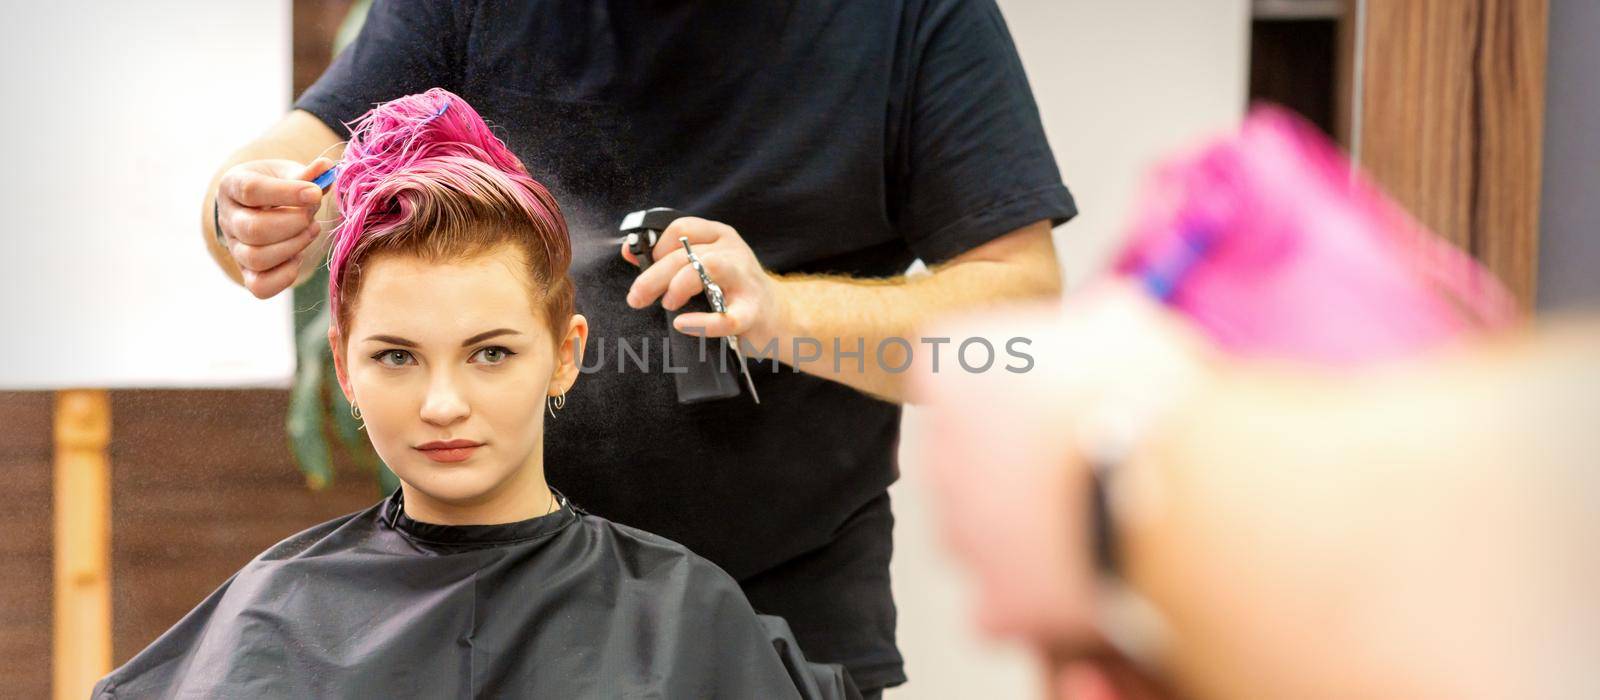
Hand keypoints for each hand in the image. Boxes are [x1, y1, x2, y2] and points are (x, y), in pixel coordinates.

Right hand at [216, 157, 333, 298]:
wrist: (262, 205)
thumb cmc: (278, 185)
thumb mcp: (289, 172)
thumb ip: (307, 174)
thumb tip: (326, 167)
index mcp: (232, 185)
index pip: (251, 190)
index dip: (287, 193)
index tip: (315, 193)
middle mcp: (228, 218)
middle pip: (254, 230)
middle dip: (294, 224)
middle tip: (311, 215)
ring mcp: (235, 248)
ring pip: (256, 258)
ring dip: (294, 246)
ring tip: (311, 230)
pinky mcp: (247, 272)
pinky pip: (260, 287)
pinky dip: (286, 275)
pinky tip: (298, 255)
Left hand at [621, 217, 786, 346]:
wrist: (781, 316)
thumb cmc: (736, 291)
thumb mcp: (705, 265)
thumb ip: (669, 259)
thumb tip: (629, 254)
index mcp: (719, 236)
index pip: (680, 228)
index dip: (655, 247)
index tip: (644, 267)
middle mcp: (732, 251)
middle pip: (685, 252)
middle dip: (653, 276)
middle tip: (636, 297)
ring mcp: (745, 279)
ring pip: (706, 268)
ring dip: (678, 286)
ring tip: (668, 304)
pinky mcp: (752, 311)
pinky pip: (725, 317)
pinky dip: (700, 323)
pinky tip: (683, 325)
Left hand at [909, 281, 1210, 655]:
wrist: (1182, 497)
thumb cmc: (1152, 399)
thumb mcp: (1126, 326)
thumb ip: (1091, 321)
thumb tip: (1099, 319)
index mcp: (953, 370)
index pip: (944, 370)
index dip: (995, 382)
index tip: (1039, 393)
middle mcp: (938, 452)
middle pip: (958, 456)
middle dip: (1006, 459)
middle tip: (1075, 459)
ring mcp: (961, 533)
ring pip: (978, 530)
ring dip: (1020, 528)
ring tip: (1092, 520)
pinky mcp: (994, 601)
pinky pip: (1002, 600)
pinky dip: (1036, 596)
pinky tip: (1086, 578)